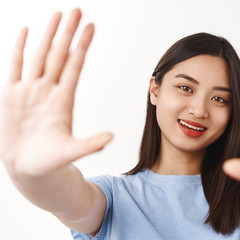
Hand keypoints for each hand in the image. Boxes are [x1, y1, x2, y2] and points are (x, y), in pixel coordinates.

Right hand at [0, 9, 112, 176]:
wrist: (28, 169)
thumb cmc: (50, 162)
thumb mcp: (71, 152)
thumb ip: (89, 144)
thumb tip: (111, 137)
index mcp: (64, 100)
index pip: (75, 65)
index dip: (82, 46)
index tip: (92, 27)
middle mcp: (48, 91)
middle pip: (59, 54)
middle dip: (68, 33)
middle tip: (77, 10)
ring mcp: (30, 91)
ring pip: (40, 56)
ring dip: (48, 35)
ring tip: (58, 15)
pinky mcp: (11, 95)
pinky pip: (15, 66)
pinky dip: (19, 49)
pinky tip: (26, 31)